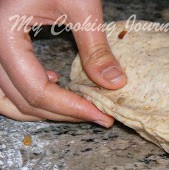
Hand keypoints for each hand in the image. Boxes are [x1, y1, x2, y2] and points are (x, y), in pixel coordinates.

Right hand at [0, 0, 126, 125]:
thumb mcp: (80, 6)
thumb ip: (96, 48)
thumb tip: (114, 84)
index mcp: (3, 33)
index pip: (35, 90)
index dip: (70, 109)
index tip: (101, 116)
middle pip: (20, 99)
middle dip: (61, 113)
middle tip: (96, 116)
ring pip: (7, 97)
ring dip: (41, 109)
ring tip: (75, 108)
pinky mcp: (0, 41)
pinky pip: (6, 80)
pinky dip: (28, 91)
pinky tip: (53, 81)